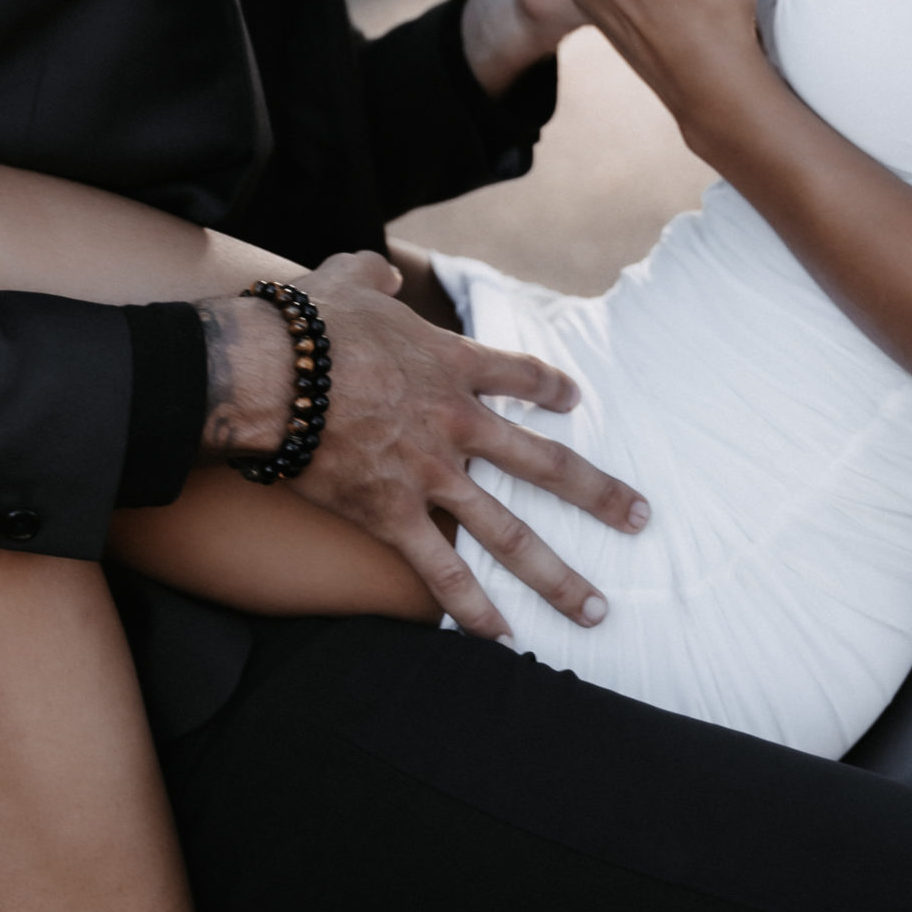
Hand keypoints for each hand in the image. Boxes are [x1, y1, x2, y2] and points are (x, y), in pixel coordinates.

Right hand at [197, 252, 648, 638]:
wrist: (271, 371)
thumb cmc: (307, 322)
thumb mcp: (347, 278)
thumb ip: (373, 274)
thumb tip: (384, 273)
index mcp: (451, 363)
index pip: (520, 376)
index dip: (550, 389)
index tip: (575, 400)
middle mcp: (457, 422)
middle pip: (544, 464)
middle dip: (598, 494)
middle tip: (640, 518)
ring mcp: (430, 473)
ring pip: (509, 533)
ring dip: (556, 575)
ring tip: (595, 610)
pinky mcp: (392, 515)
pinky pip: (440, 573)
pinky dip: (472, 609)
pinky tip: (502, 638)